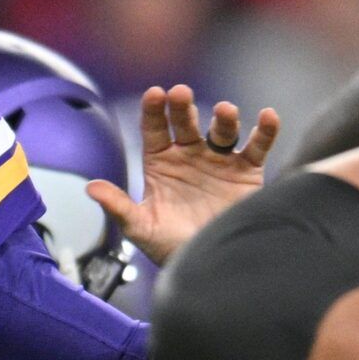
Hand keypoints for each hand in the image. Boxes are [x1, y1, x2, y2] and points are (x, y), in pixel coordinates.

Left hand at [87, 86, 278, 266]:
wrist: (211, 266)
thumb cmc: (171, 247)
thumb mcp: (141, 227)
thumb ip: (118, 206)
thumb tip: (90, 189)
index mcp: (160, 163)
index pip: (154, 129)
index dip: (154, 111)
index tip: (154, 94)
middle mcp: (189, 155)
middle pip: (186, 123)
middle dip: (183, 107)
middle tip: (181, 94)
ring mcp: (218, 161)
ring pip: (221, 130)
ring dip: (224, 118)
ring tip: (224, 111)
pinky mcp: (247, 172)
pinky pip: (257, 146)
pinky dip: (265, 131)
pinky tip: (268, 117)